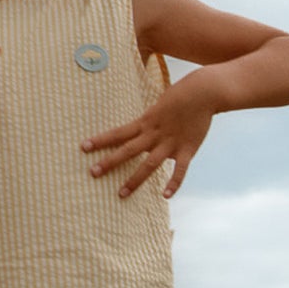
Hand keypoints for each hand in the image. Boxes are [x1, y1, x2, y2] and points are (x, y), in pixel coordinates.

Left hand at [82, 74, 214, 198]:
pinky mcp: (187, 149)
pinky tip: (165, 196)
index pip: (118, 133)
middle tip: (92, 173)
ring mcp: (170, 143)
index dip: (101, 140)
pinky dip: (174, 183)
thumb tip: (139, 129)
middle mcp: (154, 134)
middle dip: (109, 162)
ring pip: (149, 164)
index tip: (84, 147)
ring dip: (134, 180)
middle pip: (127, 150)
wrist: (204, 92)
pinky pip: (180, 170)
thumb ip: (148, 120)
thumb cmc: (180, 96)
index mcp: (145, 122)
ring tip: (121, 194)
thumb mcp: (158, 105)